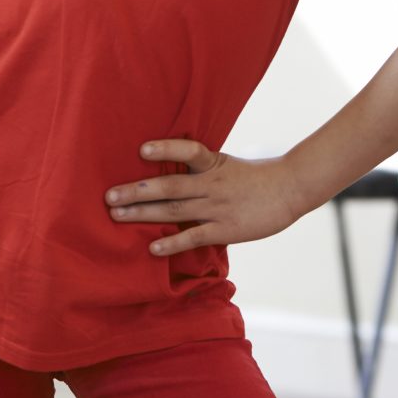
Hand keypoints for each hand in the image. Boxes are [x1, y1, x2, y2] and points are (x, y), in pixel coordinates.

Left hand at [104, 140, 307, 256]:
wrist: (289, 190)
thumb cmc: (254, 178)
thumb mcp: (227, 165)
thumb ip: (201, 169)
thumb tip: (169, 168)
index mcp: (213, 164)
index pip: (188, 152)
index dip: (165, 150)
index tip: (141, 150)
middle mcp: (212, 184)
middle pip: (169, 186)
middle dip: (136, 191)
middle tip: (108, 196)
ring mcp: (218, 207)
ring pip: (175, 210)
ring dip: (143, 213)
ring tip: (116, 216)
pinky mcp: (225, 229)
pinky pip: (194, 236)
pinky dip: (172, 242)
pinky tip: (152, 247)